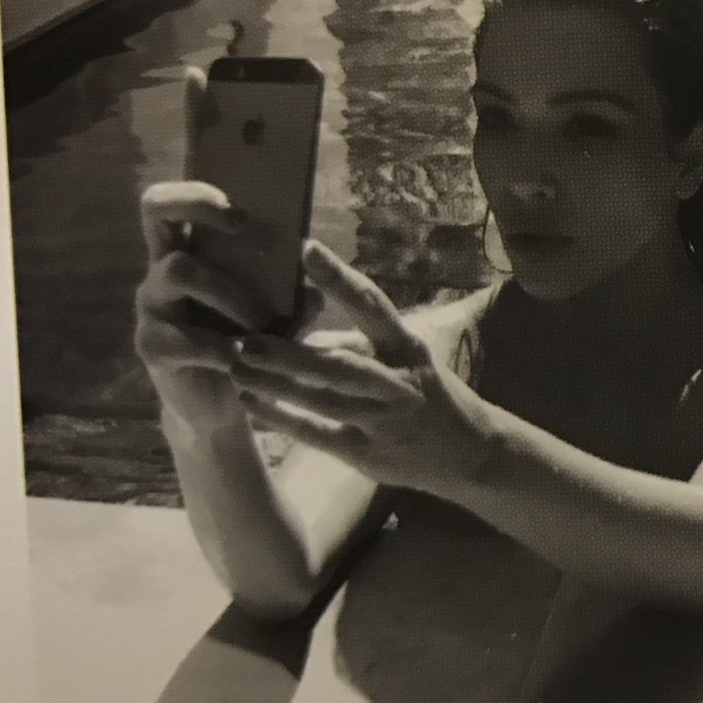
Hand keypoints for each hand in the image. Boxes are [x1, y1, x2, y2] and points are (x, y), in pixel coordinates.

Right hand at [135, 67, 324, 427]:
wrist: (228, 403)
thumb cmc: (257, 336)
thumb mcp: (283, 297)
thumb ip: (296, 272)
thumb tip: (311, 253)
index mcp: (200, 240)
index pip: (194, 171)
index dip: (195, 126)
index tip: (203, 78)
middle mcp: (166, 259)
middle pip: (158, 202)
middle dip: (198, 199)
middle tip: (238, 217)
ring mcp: (152, 301)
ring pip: (183, 270)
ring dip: (235, 294)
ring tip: (265, 319)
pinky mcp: (153, 346)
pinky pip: (188, 336)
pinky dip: (225, 348)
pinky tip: (242, 361)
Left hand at [228, 240, 494, 494]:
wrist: (468, 451)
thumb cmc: (427, 393)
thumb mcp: (404, 358)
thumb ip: (357, 344)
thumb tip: (302, 332)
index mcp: (407, 348)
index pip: (372, 305)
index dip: (340, 278)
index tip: (306, 249)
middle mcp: (397, 383)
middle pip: (338, 364)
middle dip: (288, 353)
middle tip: (244, 339)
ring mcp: (383, 421)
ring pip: (322, 399)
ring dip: (274, 383)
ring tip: (235, 368)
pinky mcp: (368, 454)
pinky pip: (317, 433)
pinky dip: (282, 417)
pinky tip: (251, 403)